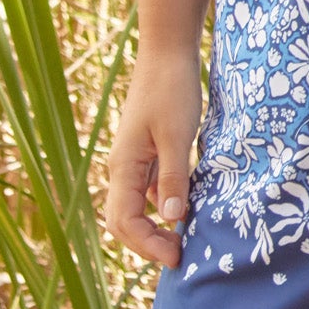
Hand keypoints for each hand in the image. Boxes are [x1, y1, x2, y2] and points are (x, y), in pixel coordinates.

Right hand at [104, 49, 202, 267]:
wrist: (168, 52)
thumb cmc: (171, 89)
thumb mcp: (177, 135)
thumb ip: (173, 177)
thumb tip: (170, 219)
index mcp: (123, 166)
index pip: (123, 222)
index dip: (147, 246)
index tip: (177, 256)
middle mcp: (122, 167)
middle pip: (123, 221)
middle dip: (147, 243)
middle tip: (181, 254)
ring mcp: (133, 161)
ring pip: (135, 207)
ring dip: (154, 227)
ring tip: (185, 237)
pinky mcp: (147, 153)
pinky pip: (148, 190)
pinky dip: (163, 205)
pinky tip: (186, 206)